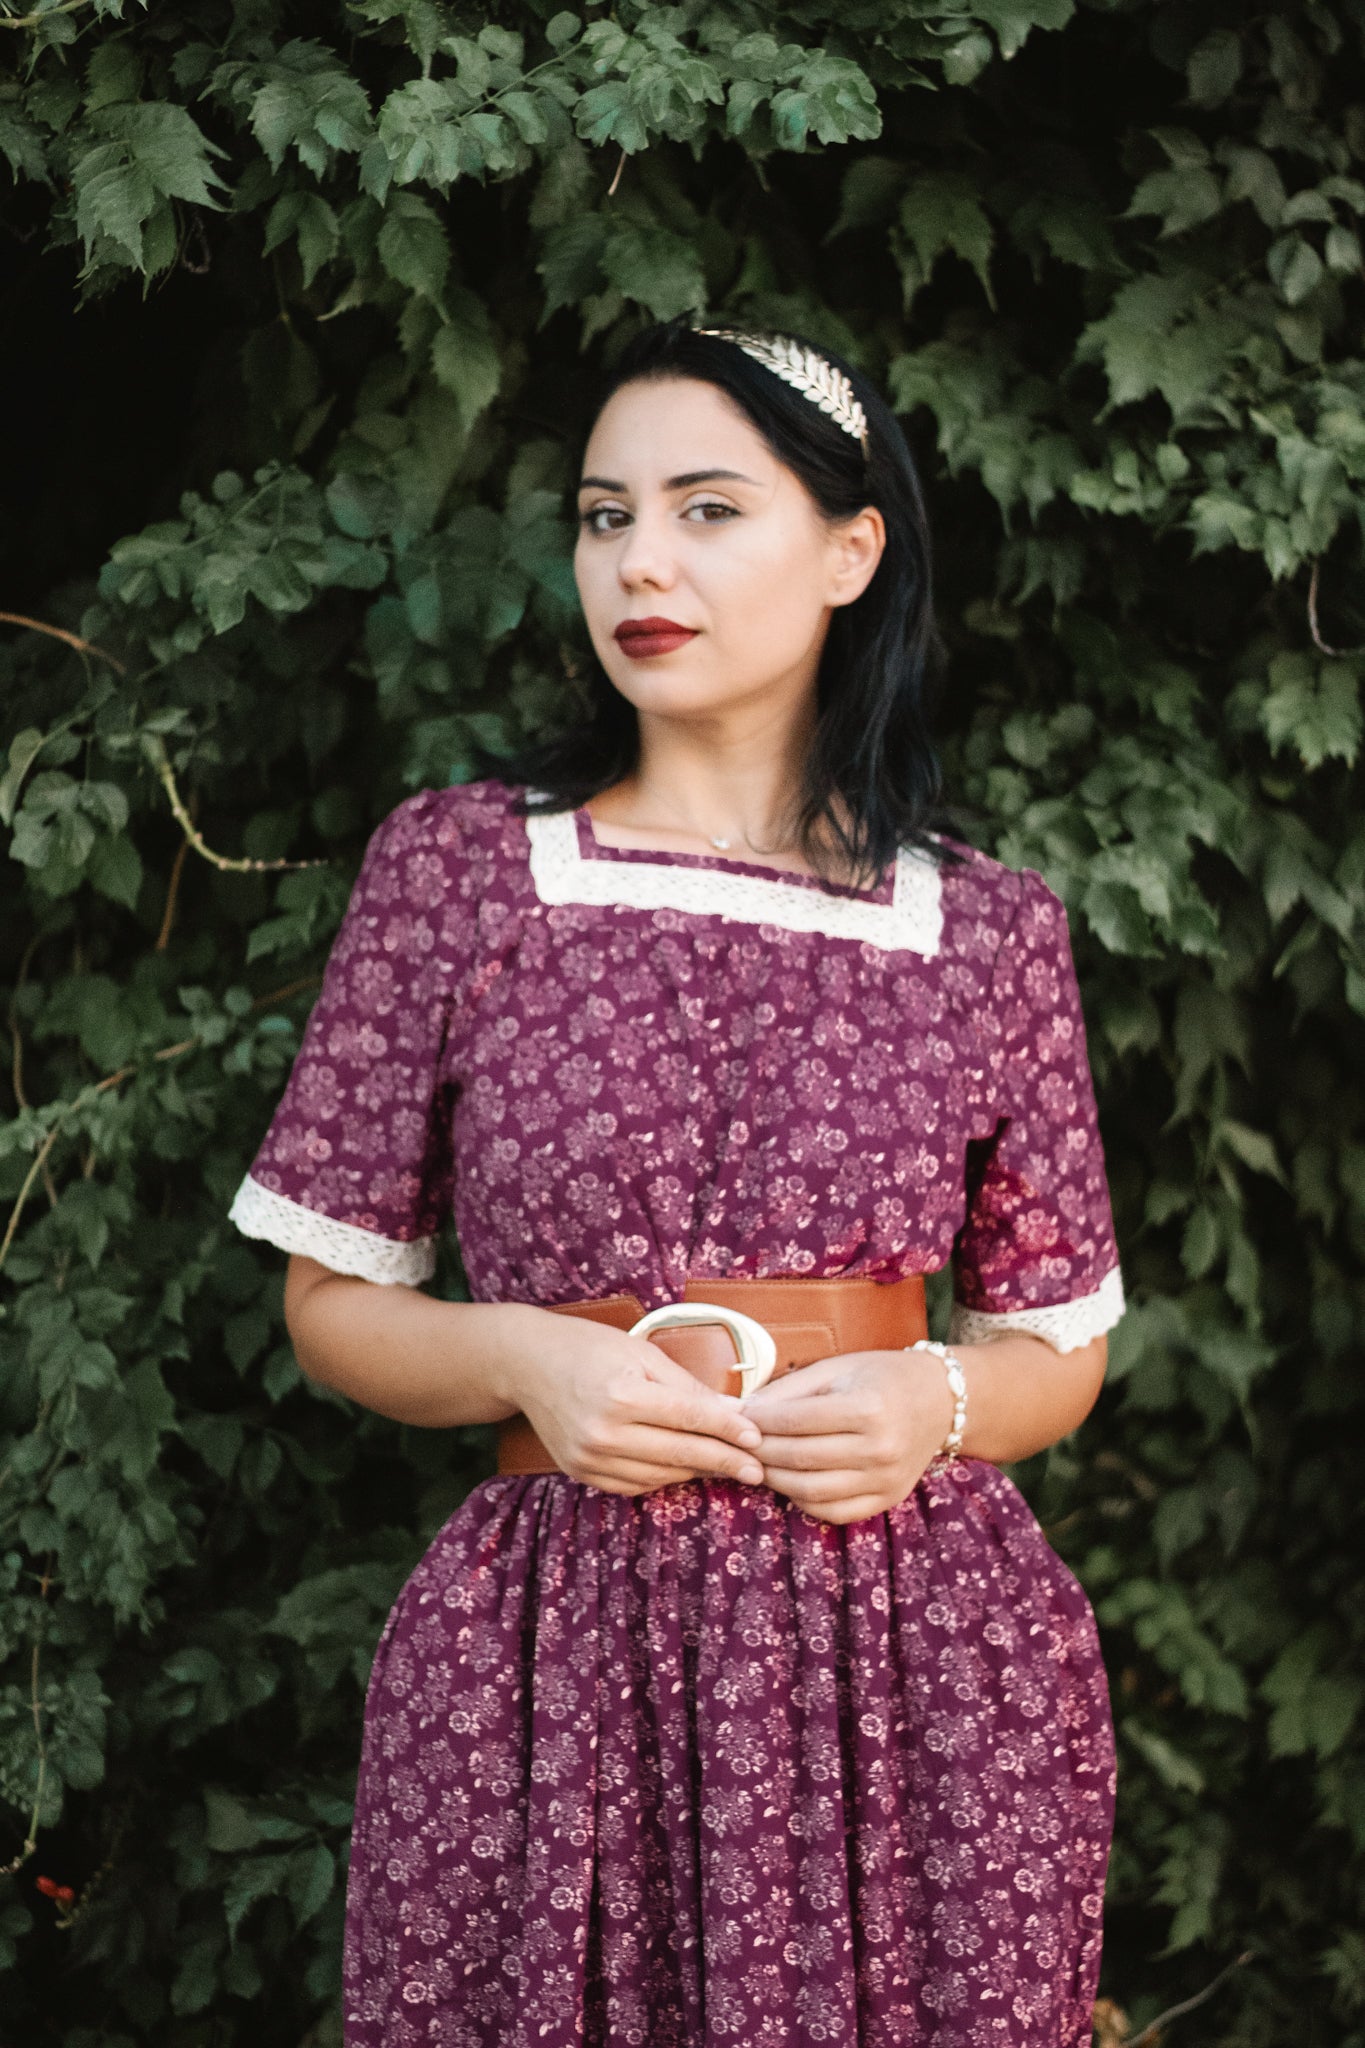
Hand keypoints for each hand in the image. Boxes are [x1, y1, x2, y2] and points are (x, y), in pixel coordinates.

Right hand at [508, 1316, 766, 1495]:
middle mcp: (604, 1431)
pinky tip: (682, 1468)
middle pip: (679, 1454)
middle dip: (724, 1461)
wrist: (528, 1364)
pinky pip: (634, 1485)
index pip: (689, 1418)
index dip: (728, 1431)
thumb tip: (734, 1413)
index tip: (757, 1439)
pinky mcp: (581, 1472)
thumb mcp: (642, 1352)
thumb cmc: (590, 1348)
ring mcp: (589, 1457)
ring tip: (725, 1465)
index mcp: (622, 1393)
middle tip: (757, 1469)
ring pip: (660, 1475)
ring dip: (697, 1471)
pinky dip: (663, 1478)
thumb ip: (688, 1386)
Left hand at [739, 1347, 954, 1524]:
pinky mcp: (888, 1498)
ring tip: (758, 1465)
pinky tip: (790, 1483)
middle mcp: (880, 1447)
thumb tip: (743, 1409)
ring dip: (775, 1480)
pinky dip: (804, 1501)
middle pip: (799, 1458)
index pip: (795, 1421)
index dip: (758, 1421)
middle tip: (739, 1444)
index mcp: (867, 1407)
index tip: (737, 1418)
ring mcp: (886, 1478)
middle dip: (760, 1451)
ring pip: (811, 1491)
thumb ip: (790, 1389)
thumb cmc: (881, 1377)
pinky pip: (834, 1512)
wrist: (939, 1400)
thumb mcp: (837, 1368)